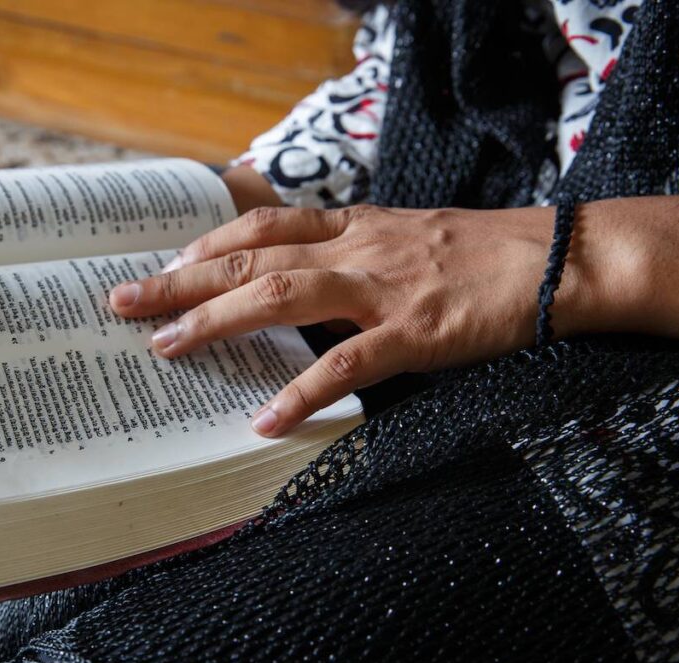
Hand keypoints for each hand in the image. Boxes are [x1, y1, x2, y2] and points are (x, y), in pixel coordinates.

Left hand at [108, 203, 625, 436]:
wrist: (553, 258)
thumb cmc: (477, 253)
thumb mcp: (402, 235)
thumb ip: (348, 253)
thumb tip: (295, 282)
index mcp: (353, 226)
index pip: (263, 226)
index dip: (207, 244)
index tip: (163, 265)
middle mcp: (355, 249)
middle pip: (251, 259)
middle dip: (182, 280)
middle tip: (124, 302)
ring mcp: (382, 289)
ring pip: (282, 297)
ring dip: (217, 321)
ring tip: (167, 346)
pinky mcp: (415, 332)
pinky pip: (346, 364)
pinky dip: (301, 392)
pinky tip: (264, 419)